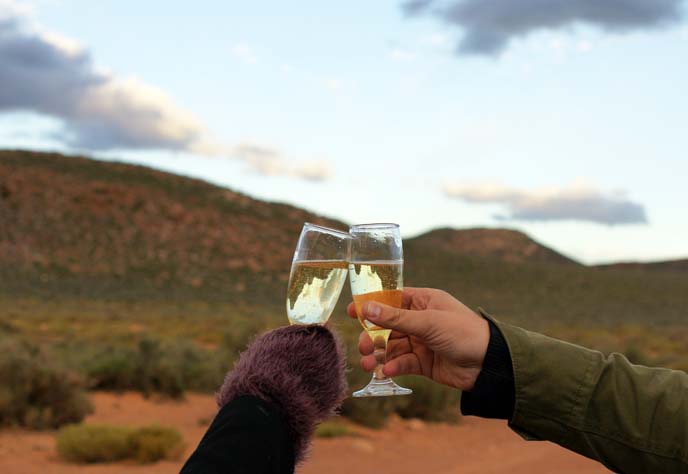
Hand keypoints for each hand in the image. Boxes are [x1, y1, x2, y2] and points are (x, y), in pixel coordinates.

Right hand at [347, 287, 489, 390]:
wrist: (489, 363)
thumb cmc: (463, 332)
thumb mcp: (428, 322)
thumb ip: (395, 318)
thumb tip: (366, 308)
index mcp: (423, 301)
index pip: (391, 300)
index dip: (371, 306)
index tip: (351, 312)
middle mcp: (420, 320)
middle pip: (387, 327)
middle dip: (372, 337)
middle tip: (362, 347)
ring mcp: (421, 342)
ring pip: (392, 347)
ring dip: (378, 355)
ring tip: (368, 365)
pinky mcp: (424, 362)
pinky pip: (402, 363)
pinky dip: (393, 367)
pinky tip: (386, 372)